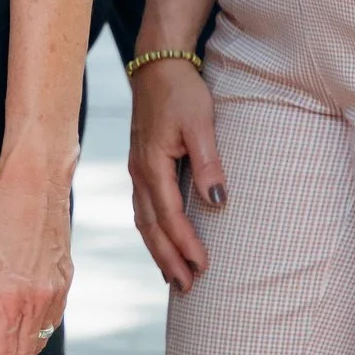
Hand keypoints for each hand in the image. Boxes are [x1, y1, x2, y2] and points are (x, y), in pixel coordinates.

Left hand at [0, 142, 72, 354]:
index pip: (0, 353)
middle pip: (22, 354)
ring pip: (39, 341)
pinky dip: (37, 339)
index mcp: (10, 296)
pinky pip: (51, 322)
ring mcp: (56, 291)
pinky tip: (25, 342)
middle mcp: (38, 299)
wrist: (35, 182)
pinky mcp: (65, 281)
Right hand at [127, 58, 222, 292]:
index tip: (204, 266)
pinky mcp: (141, 167)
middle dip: (168, 259)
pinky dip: (152, 233)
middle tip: (188, 288)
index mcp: (152, 165)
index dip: (185, 244)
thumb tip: (218, 200)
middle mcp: (139, 173)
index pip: (169, 215)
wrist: (157, 67)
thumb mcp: (201, 123)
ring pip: (144, 222)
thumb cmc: (182, 92)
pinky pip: (143, 210)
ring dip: (158, 251)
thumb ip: (209, 162)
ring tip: (174, 277)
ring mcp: (137, 171)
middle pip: (151, 227)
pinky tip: (162, 244)